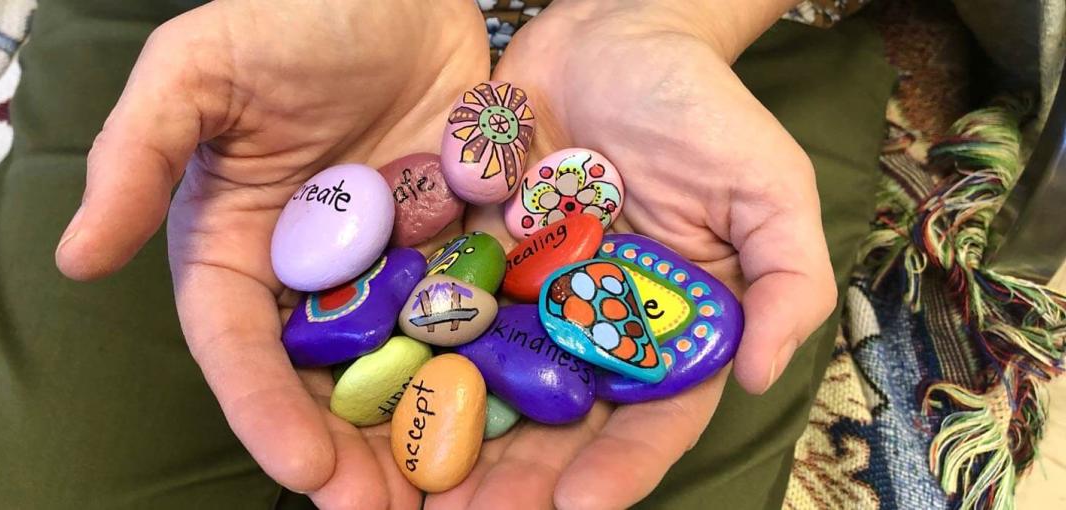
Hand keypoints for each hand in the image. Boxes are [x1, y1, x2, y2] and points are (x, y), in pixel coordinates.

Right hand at [54, 1, 487, 506]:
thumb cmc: (290, 13)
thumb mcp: (198, 70)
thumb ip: (137, 154)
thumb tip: (73, 259)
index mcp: (238, 246)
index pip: (240, 345)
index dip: (264, 410)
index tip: (302, 472)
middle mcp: (313, 271)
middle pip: (324, 378)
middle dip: (350, 452)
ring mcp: (392, 264)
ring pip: (402, 364)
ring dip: (423, 434)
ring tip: (453, 497)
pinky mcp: (459, 245)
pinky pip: (474, 314)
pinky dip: (492, 368)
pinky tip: (524, 420)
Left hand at [429, 1, 834, 507]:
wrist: (612, 38)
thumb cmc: (701, 108)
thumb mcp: (768, 186)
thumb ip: (788, 280)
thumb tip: (765, 375)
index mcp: (668, 328)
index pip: (649, 417)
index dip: (619, 467)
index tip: (578, 505)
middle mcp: (594, 327)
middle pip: (558, 421)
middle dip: (520, 477)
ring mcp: (527, 296)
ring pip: (491, 384)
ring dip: (455, 438)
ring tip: (419, 488)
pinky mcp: (472, 257)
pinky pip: (440, 313)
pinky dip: (411, 356)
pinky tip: (377, 398)